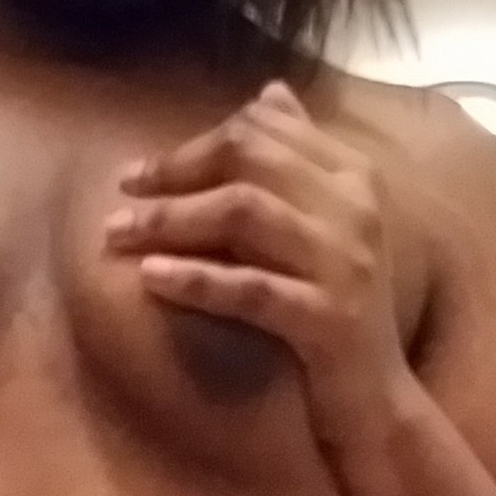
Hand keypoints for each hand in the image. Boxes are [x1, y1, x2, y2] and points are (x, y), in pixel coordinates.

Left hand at [108, 83, 415, 444]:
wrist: (377, 402)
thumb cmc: (336, 314)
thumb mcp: (324, 229)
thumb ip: (299, 162)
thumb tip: (268, 94)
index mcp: (354, 177)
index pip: (266, 130)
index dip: (195, 143)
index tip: (141, 172)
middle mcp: (355, 209)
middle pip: (251, 158)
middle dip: (176, 171)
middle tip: (121, 194)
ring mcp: (344, 263)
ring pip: (243, 213)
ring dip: (171, 219)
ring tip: (117, 235)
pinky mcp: (328, 319)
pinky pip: (250, 289)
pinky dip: (195, 279)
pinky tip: (151, 277)